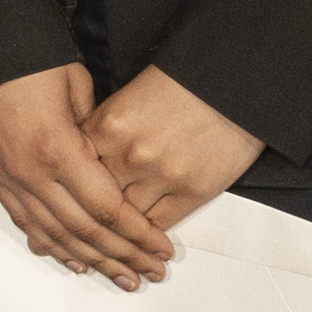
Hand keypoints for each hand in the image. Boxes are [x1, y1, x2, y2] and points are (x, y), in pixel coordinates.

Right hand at [0, 66, 174, 288]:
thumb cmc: (27, 61)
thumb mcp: (76, 84)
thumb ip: (97, 129)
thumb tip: (113, 161)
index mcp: (58, 148)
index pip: (106, 207)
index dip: (137, 233)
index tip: (161, 248)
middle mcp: (32, 174)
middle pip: (85, 230)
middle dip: (122, 256)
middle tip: (150, 273)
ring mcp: (11, 181)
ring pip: (56, 235)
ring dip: (92, 261)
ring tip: (122, 278)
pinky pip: (27, 224)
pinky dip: (53, 247)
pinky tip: (74, 262)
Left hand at [89, 68, 256, 236]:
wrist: (235, 79)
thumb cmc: (188, 81)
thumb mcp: (132, 95)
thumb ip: (108, 129)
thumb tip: (91, 157)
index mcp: (110, 125)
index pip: (78, 170)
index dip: (76, 184)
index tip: (76, 193)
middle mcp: (130, 154)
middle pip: (98, 199)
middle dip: (96, 209)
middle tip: (93, 218)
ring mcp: (162, 175)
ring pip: (127, 218)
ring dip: (124, 224)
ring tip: (119, 231)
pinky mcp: (193, 190)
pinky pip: (159, 224)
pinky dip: (150, 231)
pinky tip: (146, 231)